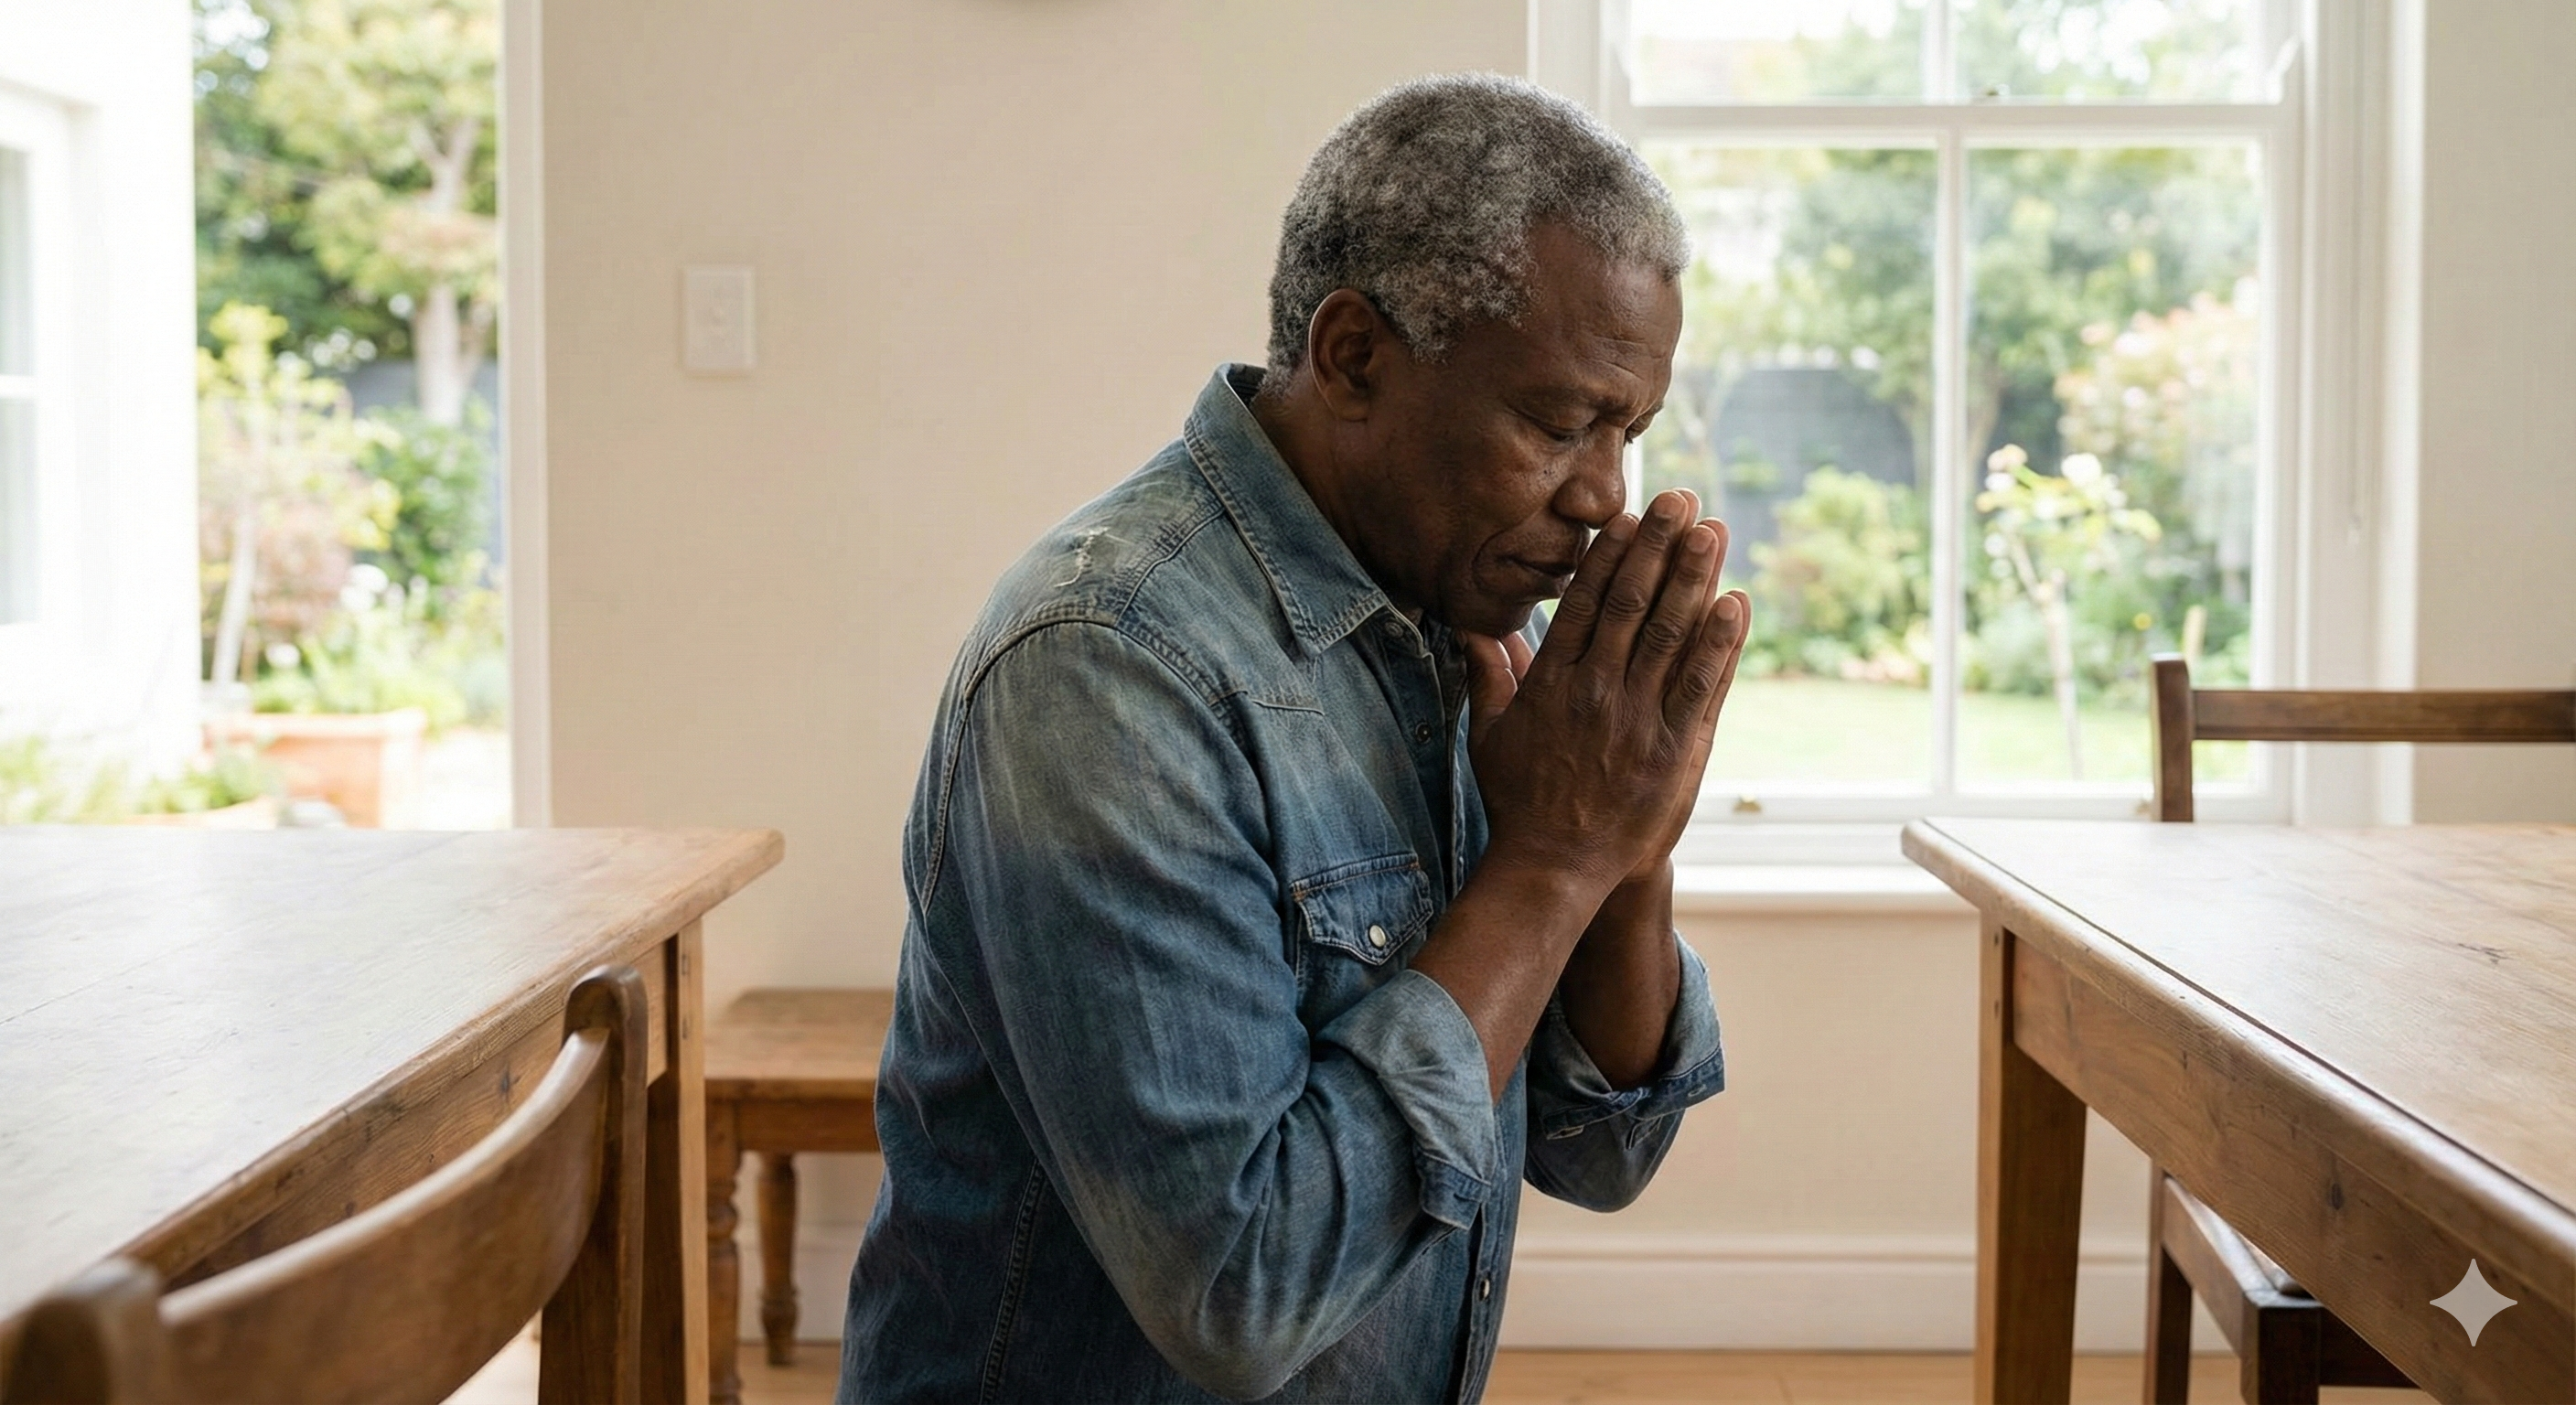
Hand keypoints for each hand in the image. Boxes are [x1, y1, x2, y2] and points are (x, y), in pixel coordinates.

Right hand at [1462, 488, 1751, 895]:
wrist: (1553, 866)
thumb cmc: (1519, 801)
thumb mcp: (1489, 734)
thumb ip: (1488, 676)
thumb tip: (1472, 629)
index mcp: (1553, 682)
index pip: (1586, 601)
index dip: (1612, 553)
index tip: (1631, 515)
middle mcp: (1595, 691)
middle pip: (1632, 603)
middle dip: (1659, 546)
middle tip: (1681, 499)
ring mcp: (1636, 719)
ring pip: (1670, 634)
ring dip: (1695, 578)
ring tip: (1715, 531)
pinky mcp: (1673, 751)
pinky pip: (1701, 687)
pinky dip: (1721, 644)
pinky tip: (1737, 603)